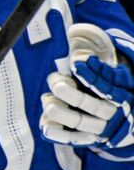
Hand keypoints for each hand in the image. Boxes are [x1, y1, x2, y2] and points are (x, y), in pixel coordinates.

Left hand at [41, 23, 133, 151]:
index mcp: (121, 93)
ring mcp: (102, 127)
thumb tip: (74, 31)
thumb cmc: (113, 87)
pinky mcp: (90, 138)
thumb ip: (95, 55)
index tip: (76, 63)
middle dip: (73, 94)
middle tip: (55, 82)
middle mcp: (113, 112)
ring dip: (63, 113)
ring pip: (82, 122)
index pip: (109, 84)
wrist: (129, 120)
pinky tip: (45, 125)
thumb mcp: (113, 72)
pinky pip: (74, 138)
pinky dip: (59, 133)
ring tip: (47, 103)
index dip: (93, 74)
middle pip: (93, 105)